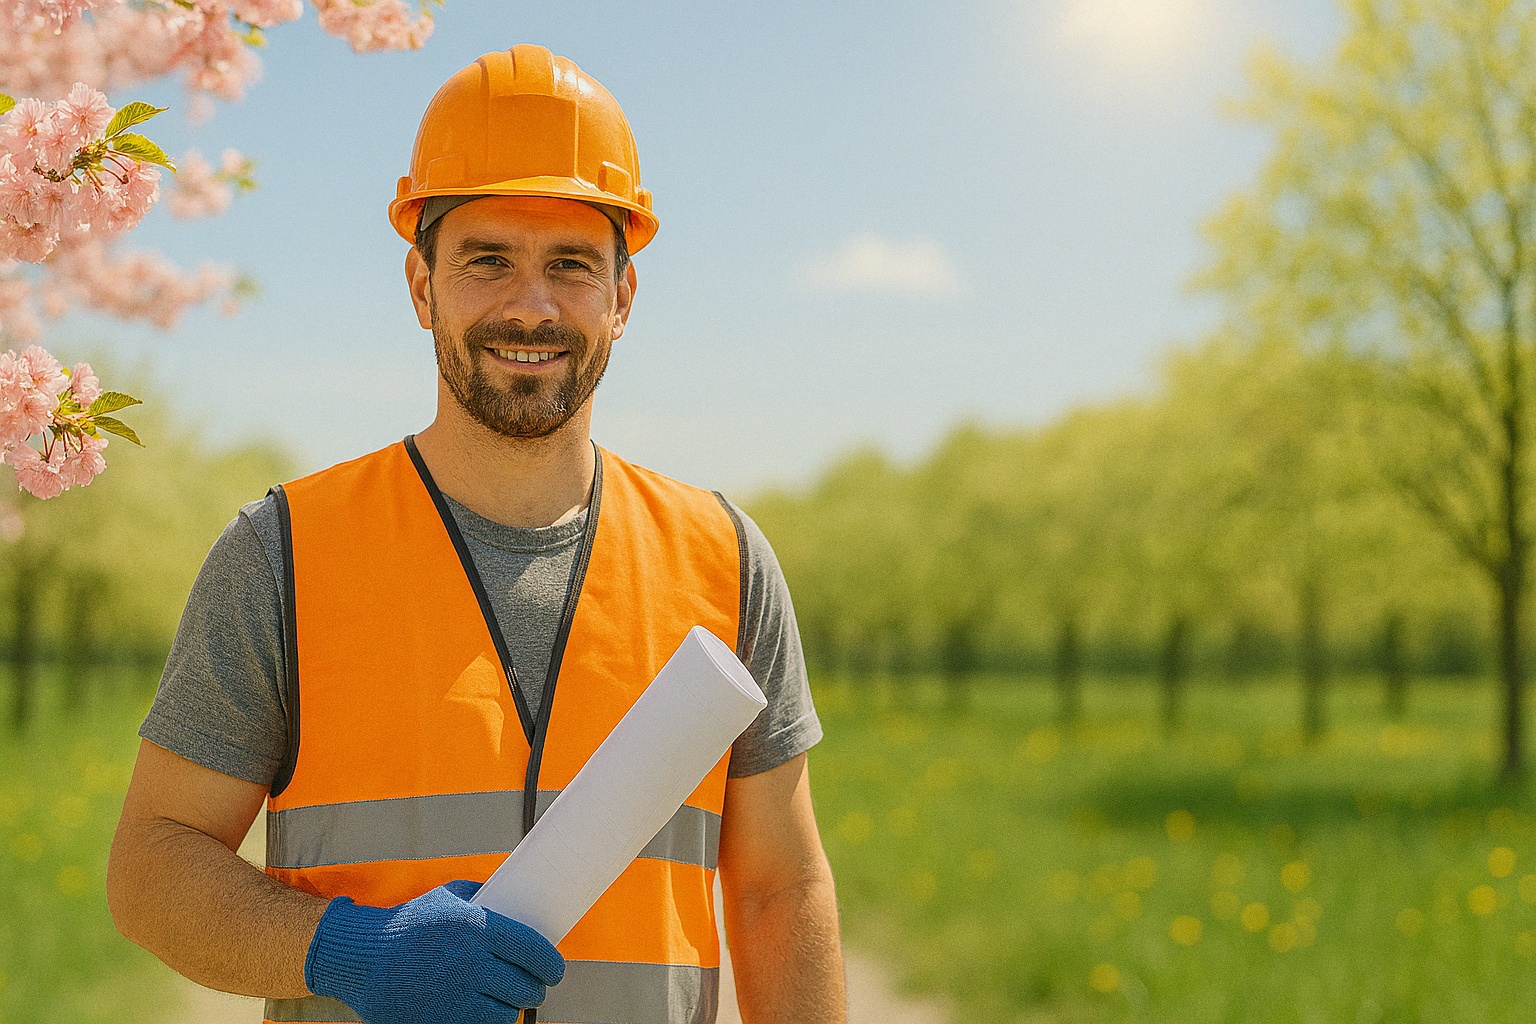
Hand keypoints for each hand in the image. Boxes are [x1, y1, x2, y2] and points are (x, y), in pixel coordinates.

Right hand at [304, 879, 564, 1023]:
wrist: (361, 958)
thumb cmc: (409, 924)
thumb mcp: (447, 898)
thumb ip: (485, 896)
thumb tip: (522, 898)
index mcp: (474, 928)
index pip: (532, 950)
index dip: (551, 964)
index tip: (555, 970)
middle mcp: (467, 964)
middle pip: (524, 987)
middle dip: (534, 988)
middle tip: (534, 986)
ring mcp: (453, 998)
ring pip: (506, 1014)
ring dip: (510, 1008)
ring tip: (505, 999)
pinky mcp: (441, 1022)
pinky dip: (487, 1021)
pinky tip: (483, 1010)